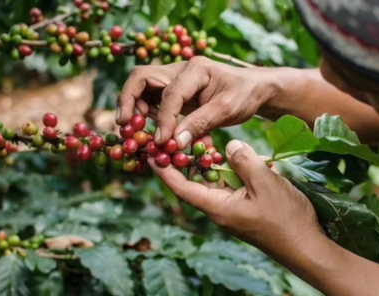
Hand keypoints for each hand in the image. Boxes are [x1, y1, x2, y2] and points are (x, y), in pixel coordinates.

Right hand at [117, 57, 275, 148]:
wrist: (254, 89)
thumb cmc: (244, 95)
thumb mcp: (227, 110)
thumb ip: (200, 124)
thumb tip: (174, 143)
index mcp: (195, 70)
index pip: (170, 93)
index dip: (163, 119)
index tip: (161, 141)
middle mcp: (180, 70)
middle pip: (142, 78)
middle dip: (129, 101)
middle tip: (125, 126)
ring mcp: (175, 80)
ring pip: (143, 88)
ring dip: (135, 108)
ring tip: (136, 131)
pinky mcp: (175, 92)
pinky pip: (153, 100)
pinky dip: (148, 115)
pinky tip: (153, 131)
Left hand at [148, 139, 320, 256]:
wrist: (307, 246)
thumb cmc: (286, 218)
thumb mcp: (265, 184)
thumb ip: (244, 161)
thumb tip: (229, 146)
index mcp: (218, 207)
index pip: (182, 188)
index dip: (165, 170)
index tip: (152, 153)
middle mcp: (220, 210)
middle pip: (194, 184)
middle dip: (185, 162)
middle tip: (179, 138)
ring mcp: (233, 211)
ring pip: (213, 184)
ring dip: (208, 165)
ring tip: (203, 142)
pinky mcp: (246, 209)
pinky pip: (229, 187)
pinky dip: (226, 172)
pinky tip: (232, 158)